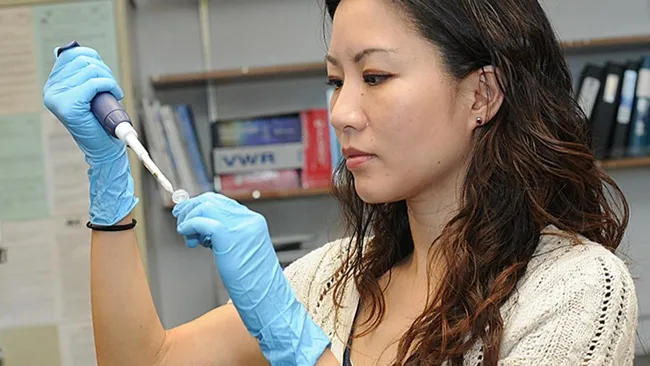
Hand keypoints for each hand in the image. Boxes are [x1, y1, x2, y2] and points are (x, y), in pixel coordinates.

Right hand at [43, 46, 125, 164]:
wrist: (104, 148)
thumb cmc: (100, 121)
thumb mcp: (88, 93)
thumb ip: (79, 74)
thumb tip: (74, 48)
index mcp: (53, 85)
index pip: (70, 55)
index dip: (93, 58)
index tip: (103, 72)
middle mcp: (51, 90)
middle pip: (82, 60)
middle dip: (103, 69)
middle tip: (111, 86)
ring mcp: (58, 98)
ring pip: (90, 70)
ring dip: (109, 78)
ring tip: (113, 92)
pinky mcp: (69, 106)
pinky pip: (94, 84)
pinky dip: (110, 86)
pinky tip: (115, 94)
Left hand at [173, 192, 330, 364]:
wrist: (268, 298)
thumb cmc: (254, 282)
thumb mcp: (242, 252)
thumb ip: (228, 237)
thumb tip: (205, 230)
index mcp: (253, 222)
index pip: (222, 201)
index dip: (201, 205)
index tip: (188, 214)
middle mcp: (248, 220)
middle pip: (211, 200)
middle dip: (191, 209)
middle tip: (180, 220)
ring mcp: (240, 227)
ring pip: (205, 208)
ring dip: (189, 219)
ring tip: (188, 238)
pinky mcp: (229, 237)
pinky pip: (202, 222)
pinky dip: (189, 226)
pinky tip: (188, 238)